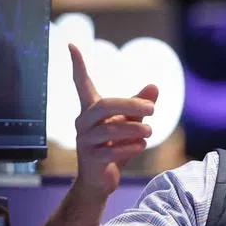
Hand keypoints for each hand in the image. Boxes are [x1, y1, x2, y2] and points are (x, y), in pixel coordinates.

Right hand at [69, 43, 156, 199]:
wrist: (101, 180)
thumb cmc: (115, 147)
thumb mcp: (131, 124)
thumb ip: (140, 106)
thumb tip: (154, 86)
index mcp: (91, 110)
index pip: (81, 84)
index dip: (77, 66)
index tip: (71, 45)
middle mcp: (84, 122)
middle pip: (104, 105)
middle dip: (131, 105)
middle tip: (152, 109)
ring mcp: (85, 141)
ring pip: (110, 129)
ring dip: (135, 129)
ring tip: (150, 131)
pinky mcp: (91, 158)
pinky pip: (111, 150)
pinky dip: (130, 147)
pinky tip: (140, 146)